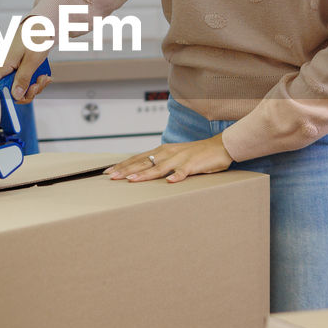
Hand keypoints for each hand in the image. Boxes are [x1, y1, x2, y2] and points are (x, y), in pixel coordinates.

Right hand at [0, 22, 51, 103]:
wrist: (40, 26)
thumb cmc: (35, 37)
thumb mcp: (31, 60)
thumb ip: (23, 78)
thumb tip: (16, 96)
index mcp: (0, 65)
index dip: (9, 97)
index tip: (25, 96)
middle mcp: (1, 68)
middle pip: (9, 91)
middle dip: (27, 91)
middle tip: (39, 83)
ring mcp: (8, 68)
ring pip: (18, 87)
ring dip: (34, 86)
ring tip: (43, 77)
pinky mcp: (15, 68)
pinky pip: (23, 81)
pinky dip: (34, 81)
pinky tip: (42, 75)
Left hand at [104, 134, 232, 182]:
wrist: (219, 146)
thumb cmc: (196, 154)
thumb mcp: (174, 156)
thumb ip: (160, 162)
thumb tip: (143, 170)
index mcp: (161, 151)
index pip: (137, 158)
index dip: (122, 165)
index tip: (108, 172)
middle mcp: (167, 153)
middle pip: (143, 162)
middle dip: (126, 170)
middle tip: (112, 177)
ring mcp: (179, 159)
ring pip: (159, 167)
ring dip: (145, 174)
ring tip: (132, 180)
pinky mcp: (192, 165)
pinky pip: (183, 171)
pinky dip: (176, 176)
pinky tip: (170, 181)